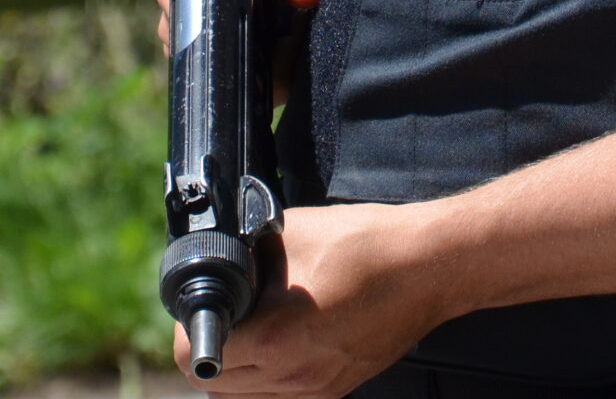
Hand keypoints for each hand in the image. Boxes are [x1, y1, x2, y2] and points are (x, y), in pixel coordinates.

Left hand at [175, 203, 451, 397]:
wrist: (426, 267)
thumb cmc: (366, 246)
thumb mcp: (290, 233)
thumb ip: (245, 251)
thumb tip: (217, 252)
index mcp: (277, 338)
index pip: (196, 358)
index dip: (189, 328)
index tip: (202, 307)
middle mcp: (294, 375)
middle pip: (214, 389)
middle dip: (207, 351)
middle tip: (224, 315)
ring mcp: (317, 389)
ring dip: (234, 372)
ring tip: (249, 331)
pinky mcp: (334, 391)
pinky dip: (265, 379)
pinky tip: (278, 343)